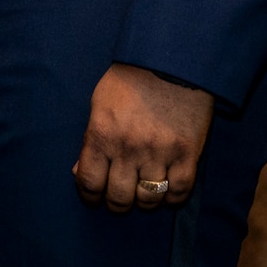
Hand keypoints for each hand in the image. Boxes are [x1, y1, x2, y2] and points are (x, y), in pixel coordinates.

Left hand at [72, 63, 214, 212]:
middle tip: (119, 198)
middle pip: (119, 197)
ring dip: (144, 202)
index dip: (89, 196)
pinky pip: (179, 191)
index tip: (94, 198)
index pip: (89, 182)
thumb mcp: (98, 105)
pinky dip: (172, 198)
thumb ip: (90, 141)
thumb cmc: (128, 82)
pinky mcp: (187, 155)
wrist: (170, 63)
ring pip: (149, 199)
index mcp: (102, 135)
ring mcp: (160, 153)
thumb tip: (79, 172)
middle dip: (116, 203)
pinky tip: (166, 191)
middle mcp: (128, 149)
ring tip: (142, 193)